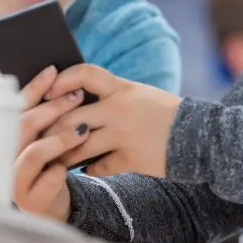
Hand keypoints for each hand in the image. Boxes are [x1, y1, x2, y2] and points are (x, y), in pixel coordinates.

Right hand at [12, 66, 90, 221]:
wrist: (50, 207)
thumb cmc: (47, 166)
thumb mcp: (42, 140)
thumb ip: (44, 118)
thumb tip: (60, 80)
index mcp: (3, 139)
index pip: (15, 108)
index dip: (33, 88)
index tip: (52, 71)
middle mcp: (3, 159)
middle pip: (23, 126)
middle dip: (52, 108)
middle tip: (77, 96)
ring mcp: (15, 182)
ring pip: (34, 153)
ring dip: (60, 138)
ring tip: (83, 129)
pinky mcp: (31, 201)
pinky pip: (47, 180)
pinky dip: (61, 170)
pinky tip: (73, 165)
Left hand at [41, 64, 182, 177]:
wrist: (200, 136)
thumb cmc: (165, 113)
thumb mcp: (140, 94)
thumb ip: (112, 95)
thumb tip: (73, 99)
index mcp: (123, 88)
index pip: (85, 74)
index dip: (62, 80)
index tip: (49, 90)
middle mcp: (120, 110)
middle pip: (71, 116)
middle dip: (52, 127)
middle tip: (41, 134)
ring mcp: (124, 136)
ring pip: (78, 145)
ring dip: (63, 153)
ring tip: (55, 156)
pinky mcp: (130, 160)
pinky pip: (98, 167)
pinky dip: (89, 169)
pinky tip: (86, 168)